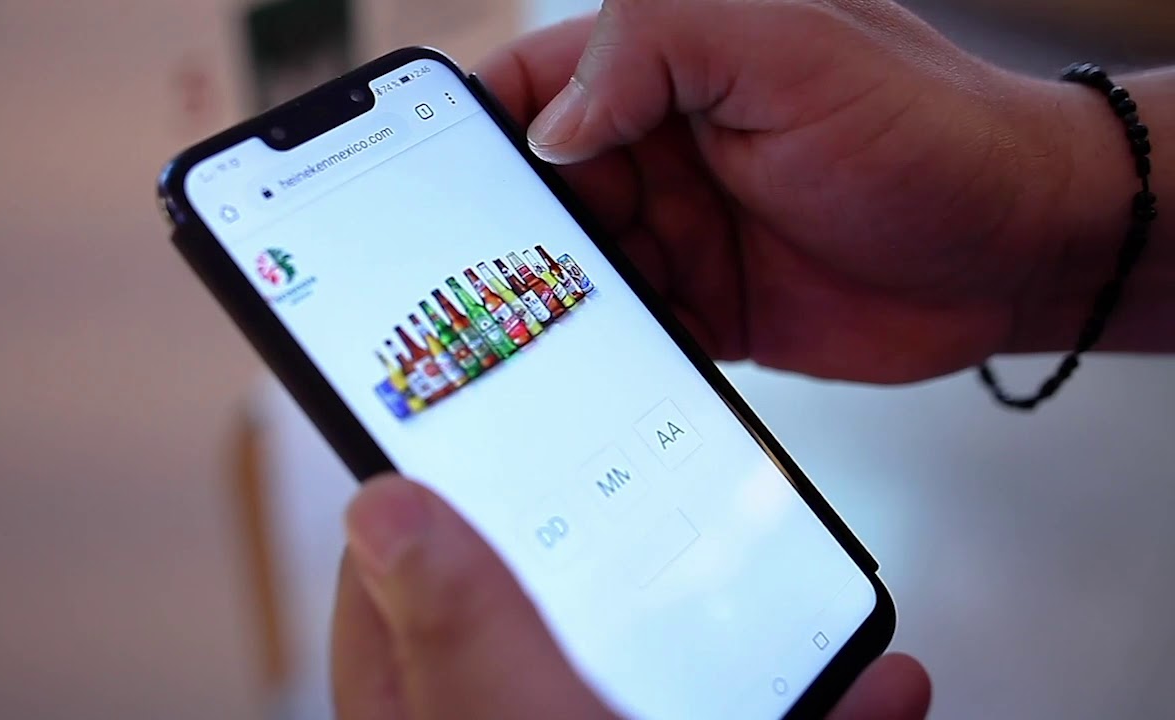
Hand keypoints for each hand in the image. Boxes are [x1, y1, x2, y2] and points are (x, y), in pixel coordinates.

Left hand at [332, 475, 930, 719]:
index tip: (466, 426)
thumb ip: (462, 640)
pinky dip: (817, 714)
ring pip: (655, 680)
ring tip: (784, 588)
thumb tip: (383, 509)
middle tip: (637, 480)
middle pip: (538, 623)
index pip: (391, 595)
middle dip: (608, 557)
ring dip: (740, 635)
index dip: (424, 502)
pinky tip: (879, 693)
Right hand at [476, 0, 1125, 382]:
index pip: (525, 87)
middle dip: (491, 238)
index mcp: (659, 69)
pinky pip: (622, 335)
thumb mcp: (788, 44)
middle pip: (528, 194)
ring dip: (543, 306)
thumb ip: (654, 48)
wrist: (1015, 251)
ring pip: (567, 274)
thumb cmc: (925, 127)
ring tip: (515, 340)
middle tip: (461, 286)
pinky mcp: (701, 310)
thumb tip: (546, 127)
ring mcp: (676, 235)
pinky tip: (584, 375)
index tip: (410, 184)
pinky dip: (598, 356)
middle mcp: (655, 150)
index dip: (460, 129)